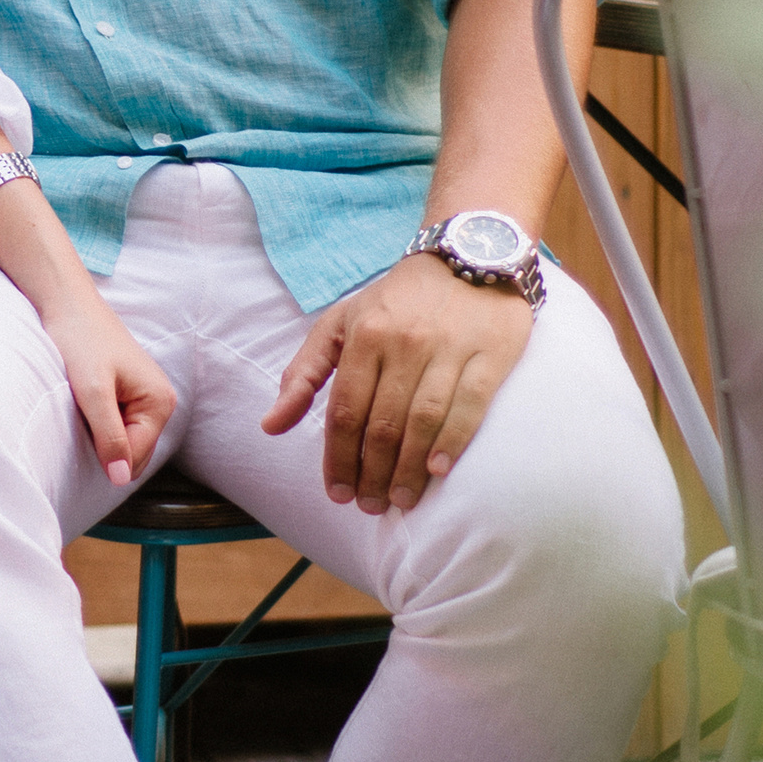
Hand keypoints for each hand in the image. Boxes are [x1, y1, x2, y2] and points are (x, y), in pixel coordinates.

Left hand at [44, 291, 177, 491]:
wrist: (67, 305)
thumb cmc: (80, 341)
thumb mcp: (92, 393)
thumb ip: (109, 436)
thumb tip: (121, 478)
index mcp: (160, 403)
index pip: (135, 458)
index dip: (104, 455)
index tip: (80, 431)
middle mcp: (160, 403)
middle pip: (132, 454)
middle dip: (104, 446)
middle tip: (80, 418)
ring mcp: (145, 399)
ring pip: (121, 442)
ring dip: (98, 435)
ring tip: (81, 407)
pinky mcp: (128, 395)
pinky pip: (115, 427)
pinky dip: (96, 423)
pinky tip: (83, 404)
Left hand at [263, 254, 533, 512]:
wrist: (469, 256)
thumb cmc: (396, 301)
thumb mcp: (339, 325)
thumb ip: (303, 373)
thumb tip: (270, 425)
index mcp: (364, 336)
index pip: (345, 411)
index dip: (338, 459)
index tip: (337, 494)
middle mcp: (405, 342)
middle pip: (383, 424)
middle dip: (373, 474)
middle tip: (370, 505)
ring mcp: (450, 348)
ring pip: (423, 422)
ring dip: (410, 469)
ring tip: (401, 500)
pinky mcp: (491, 353)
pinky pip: (470, 406)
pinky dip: (453, 442)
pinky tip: (439, 471)